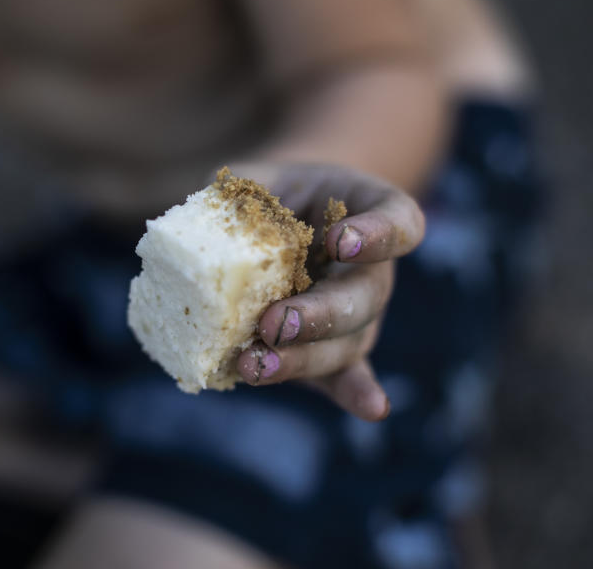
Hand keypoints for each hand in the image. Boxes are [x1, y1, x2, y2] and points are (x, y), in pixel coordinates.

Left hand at [227, 162, 424, 420]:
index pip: (398, 221)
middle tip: (275, 323)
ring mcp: (358, 313)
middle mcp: (373, 267)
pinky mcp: (336, 349)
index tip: (343, 242)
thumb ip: (233, 196)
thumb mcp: (252, 181)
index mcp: (369, 212)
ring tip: (256, 365)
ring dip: (304, 359)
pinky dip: (353, 393)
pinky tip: (370, 411)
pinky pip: (347, 374)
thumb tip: (195, 220)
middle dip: (320, 315)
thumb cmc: (270, 193)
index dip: (378, 235)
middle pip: (365, 296)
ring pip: (349, 342)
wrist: (282, 216)